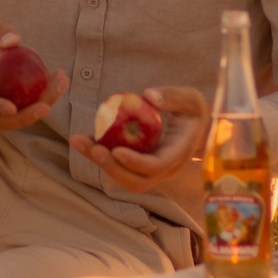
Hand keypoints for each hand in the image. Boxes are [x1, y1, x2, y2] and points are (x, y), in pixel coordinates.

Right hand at [0, 21, 67, 132]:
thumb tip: (14, 41)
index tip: (11, 108)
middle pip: (1, 120)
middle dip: (25, 117)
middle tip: (46, 106)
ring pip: (19, 119)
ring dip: (42, 106)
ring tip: (61, 83)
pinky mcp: (14, 112)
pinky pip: (30, 109)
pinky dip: (47, 98)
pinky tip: (60, 80)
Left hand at [69, 86, 207, 203]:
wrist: (197, 129)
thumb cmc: (193, 111)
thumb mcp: (191, 99)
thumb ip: (173, 96)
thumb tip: (148, 96)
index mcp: (178, 155)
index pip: (156, 167)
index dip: (136, 162)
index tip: (116, 150)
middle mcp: (164, 169)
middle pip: (135, 181)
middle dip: (111, 167)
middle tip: (92, 148)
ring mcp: (150, 171)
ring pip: (122, 177)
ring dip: (100, 162)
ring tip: (79, 141)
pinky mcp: (138, 167)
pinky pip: (117, 167)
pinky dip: (100, 156)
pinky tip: (85, 140)